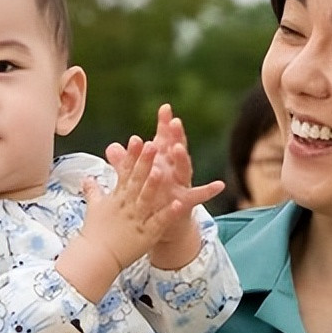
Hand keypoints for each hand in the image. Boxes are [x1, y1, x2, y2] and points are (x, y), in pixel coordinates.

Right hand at [55, 136, 183, 301]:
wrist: (94, 259)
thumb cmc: (95, 233)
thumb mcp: (94, 208)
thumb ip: (94, 190)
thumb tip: (86, 177)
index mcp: (117, 197)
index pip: (124, 172)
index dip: (131, 156)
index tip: (137, 139)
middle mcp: (126, 205)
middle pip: (136, 181)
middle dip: (144, 163)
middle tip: (152, 144)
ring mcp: (136, 220)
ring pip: (146, 199)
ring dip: (154, 185)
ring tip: (162, 170)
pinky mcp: (146, 235)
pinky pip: (158, 223)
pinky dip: (168, 213)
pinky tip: (178, 203)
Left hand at [106, 104, 224, 268]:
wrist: (161, 224)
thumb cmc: (151, 196)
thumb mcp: (136, 180)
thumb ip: (125, 164)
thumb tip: (112, 148)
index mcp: (161, 161)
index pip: (163, 139)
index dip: (164, 124)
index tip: (165, 108)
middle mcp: (173, 169)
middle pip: (175, 149)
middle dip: (175, 135)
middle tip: (174, 122)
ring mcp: (181, 184)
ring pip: (184, 169)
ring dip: (182, 158)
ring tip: (179, 148)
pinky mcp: (186, 200)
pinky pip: (198, 195)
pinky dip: (208, 190)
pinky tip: (219, 185)